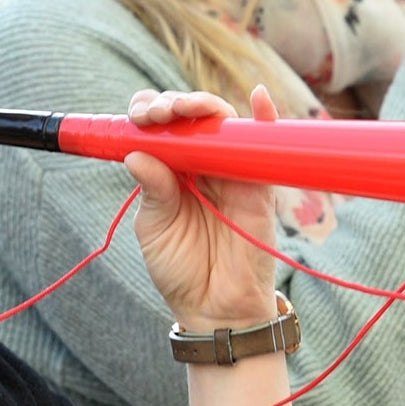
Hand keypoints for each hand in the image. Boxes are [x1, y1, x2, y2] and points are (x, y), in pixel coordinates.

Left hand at [124, 87, 280, 331]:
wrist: (216, 309)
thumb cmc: (181, 270)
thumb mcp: (155, 229)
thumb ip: (153, 191)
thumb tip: (138, 153)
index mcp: (170, 170)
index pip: (160, 127)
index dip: (148, 113)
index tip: (138, 117)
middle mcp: (200, 163)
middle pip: (190, 116)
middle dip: (172, 105)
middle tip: (158, 115)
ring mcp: (231, 170)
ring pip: (222, 122)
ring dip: (204, 104)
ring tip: (187, 107)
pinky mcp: (259, 184)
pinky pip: (265, 145)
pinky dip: (266, 116)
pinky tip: (258, 96)